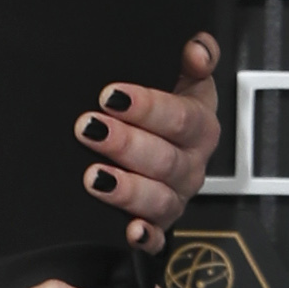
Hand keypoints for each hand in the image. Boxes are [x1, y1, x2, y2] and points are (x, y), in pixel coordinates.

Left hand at [74, 32, 221, 251]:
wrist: (157, 140)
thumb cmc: (165, 108)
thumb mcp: (182, 77)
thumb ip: (194, 57)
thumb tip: (197, 49)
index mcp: (199, 125)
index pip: (180, 116)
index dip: (148, 107)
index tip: (110, 95)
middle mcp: (191, 164)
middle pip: (165, 159)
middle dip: (126, 144)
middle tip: (89, 129)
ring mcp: (176, 197)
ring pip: (159, 199)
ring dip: (127, 190)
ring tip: (94, 177)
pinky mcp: (159, 226)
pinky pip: (157, 239)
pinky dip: (144, 237)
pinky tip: (128, 231)